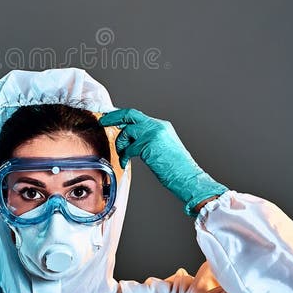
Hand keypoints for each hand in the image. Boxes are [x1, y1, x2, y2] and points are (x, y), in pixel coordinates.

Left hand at [98, 108, 228, 215]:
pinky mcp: (149, 144)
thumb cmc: (175, 168)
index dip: (122, 116)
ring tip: (123, 155)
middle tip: (103, 121)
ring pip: (127, 132)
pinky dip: (124, 156)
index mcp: (162, 126)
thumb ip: (146, 140)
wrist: (189, 178)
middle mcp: (158, 126)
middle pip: (130, 114)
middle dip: (114, 116)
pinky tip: (125, 163)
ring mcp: (153, 134)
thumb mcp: (161, 148)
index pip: (137, 116)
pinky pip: (129, 148)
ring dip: (121, 144)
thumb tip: (129, 139)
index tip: (111, 117)